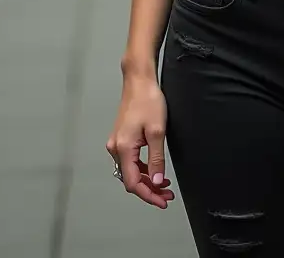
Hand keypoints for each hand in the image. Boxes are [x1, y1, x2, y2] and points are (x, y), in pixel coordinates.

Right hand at [106, 75, 174, 208]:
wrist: (139, 81)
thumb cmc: (148, 101)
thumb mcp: (158, 131)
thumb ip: (156, 159)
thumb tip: (158, 182)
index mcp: (123, 148)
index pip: (133, 183)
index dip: (148, 195)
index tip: (163, 201)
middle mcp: (115, 148)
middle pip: (130, 180)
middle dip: (149, 190)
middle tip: (167, 195)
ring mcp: (117, 143)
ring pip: (130, 171)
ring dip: (146, 180)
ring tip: (164, 185)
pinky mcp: (121, 138)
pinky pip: (130, 161)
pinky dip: (142, 169)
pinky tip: (154, 170)